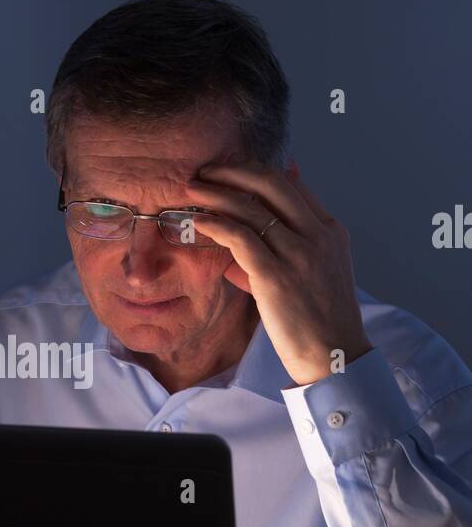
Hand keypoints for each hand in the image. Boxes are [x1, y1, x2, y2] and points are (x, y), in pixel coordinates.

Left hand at [188, 159, 371, 386]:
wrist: (334, 356)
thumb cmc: (319, 317)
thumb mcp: (318, 267)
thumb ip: (295, 237)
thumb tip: (261, 220)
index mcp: (329, 230)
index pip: (290, 184)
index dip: (254, 171)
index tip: (226, 170)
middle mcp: (317, 235)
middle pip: (271, 183)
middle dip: (232, 170)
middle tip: (204, 170)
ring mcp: (298, 255)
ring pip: (252, 207)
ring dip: (216, 193)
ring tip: (192, 188)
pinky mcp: (276, 277)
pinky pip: (240, 238)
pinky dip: (216, 224)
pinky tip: (199, 221)